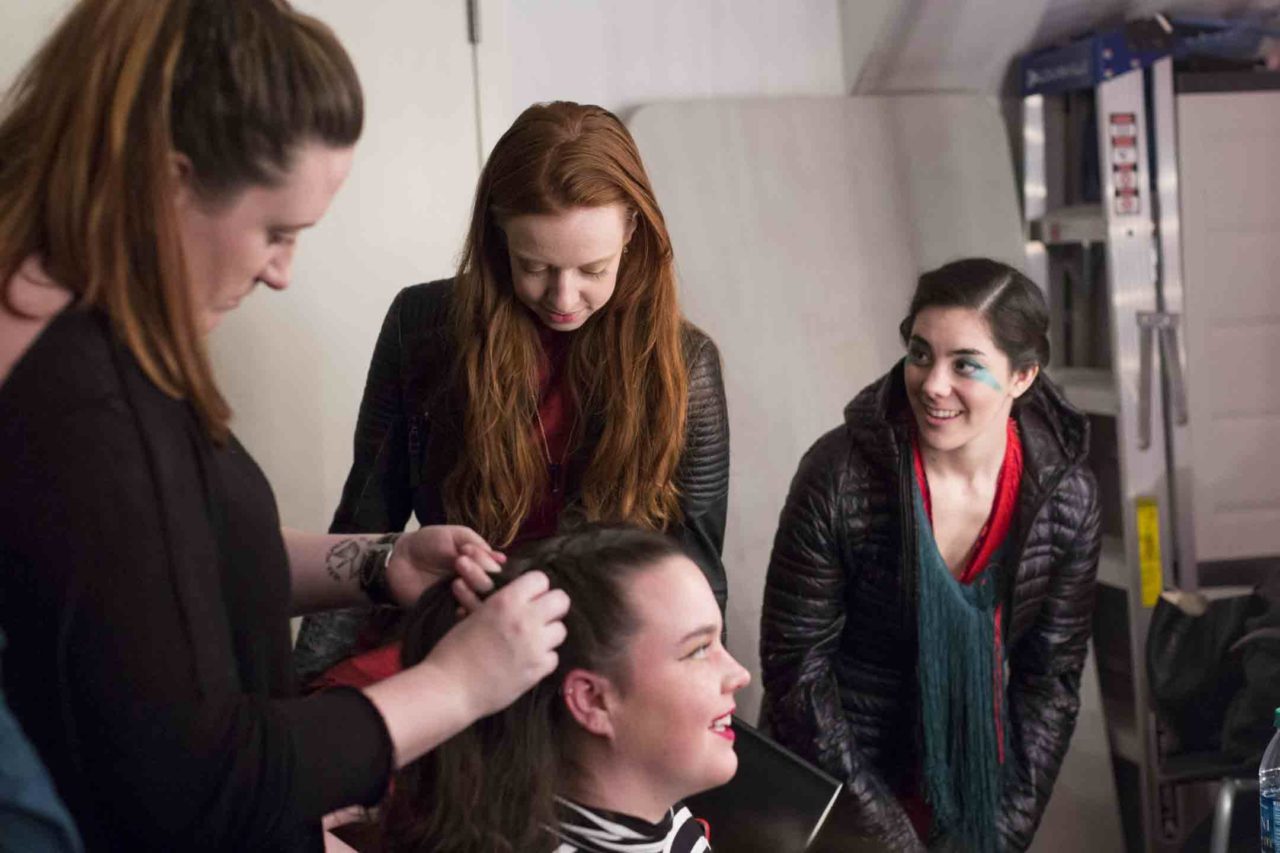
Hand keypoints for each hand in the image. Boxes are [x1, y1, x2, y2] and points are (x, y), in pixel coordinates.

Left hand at [385, 525, 504, 606]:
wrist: (399, 558)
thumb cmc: (428, 543)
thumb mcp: (455, 535)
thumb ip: (477, 544)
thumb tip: (502, 558)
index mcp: (480, 566)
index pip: (495, 569)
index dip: (485, 562)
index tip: (466, 551)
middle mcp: (475, 584)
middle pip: (490, 588)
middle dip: (478, 576)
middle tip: (459, 564)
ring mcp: (462, 600)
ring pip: (479, 605)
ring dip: (472, 594)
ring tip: (455, 581)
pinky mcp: (447, 614)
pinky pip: (461, 620)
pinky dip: (463, 615)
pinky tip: (459, 607)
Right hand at [424, 570, 568, 718]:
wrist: (449, 687)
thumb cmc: (453, 649)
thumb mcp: (475, 614)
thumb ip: (501, 605)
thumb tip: (516, 598)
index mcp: (507, 600)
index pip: (540, 579)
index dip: (535, 589)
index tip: (528, 599)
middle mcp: (527, 618)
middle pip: (561, 601)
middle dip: (551, 608)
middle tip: (538, 618)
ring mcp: (536, 645)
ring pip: (561, 630)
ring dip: (548, 635)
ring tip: (531, 643)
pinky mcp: (539, 669)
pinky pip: (554, 657)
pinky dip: (543, 659)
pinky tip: (527, 663)